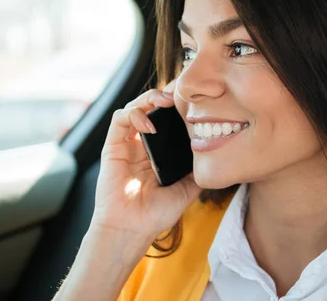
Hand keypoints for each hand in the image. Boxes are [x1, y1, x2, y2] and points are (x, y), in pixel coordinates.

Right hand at [91, 81, 201, 244]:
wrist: (132, 230)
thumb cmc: (155, 214)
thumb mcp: (186, 190)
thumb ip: (197, 172)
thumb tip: (214, 157)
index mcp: (156, 152)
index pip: (164, 119)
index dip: (175, 106)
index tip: (192, 102)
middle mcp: (140, 144)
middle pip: (149, 107)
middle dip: (163, 96)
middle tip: (178, 95)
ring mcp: (126, 144)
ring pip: (133, 107)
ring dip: (148, 99)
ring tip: (164, 102)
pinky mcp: (112, 147)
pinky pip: (119, 120)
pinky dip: (133, 114)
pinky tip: (148, 125)